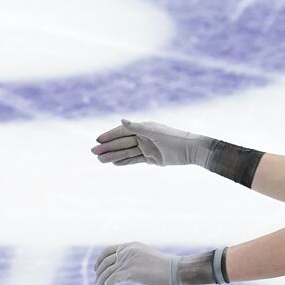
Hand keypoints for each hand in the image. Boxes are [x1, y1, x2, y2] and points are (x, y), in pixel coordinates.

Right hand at [91, 119, 212, 166]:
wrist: (191, 150)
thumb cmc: (174, 138)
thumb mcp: (154, 132)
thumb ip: (137, 127)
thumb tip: (122, 119)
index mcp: (144, 128)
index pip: (122, 131)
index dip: (110, 135)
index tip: (98, 139)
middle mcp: (144, 137)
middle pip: (122, 143)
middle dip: (108, 147)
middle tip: (93, 152)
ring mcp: (147, 148)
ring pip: (126, 153)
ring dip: (113, 156)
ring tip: (100, 160)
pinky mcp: (152, 158)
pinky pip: (135, 160)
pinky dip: (125, 162)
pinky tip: (114, 164)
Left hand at [93, 242, 181, 284]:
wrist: (175, 268)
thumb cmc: (164, 266)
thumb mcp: (146, 257)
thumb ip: (134, 259)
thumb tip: (126, 271)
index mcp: (130, 246)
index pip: (108, 250)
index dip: (100, 259)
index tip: (96, 268)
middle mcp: (127, 251)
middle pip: (105, 262)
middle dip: (99, 273)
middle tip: (97, 282)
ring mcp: (129, 261)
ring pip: (107, 271)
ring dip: (100, 281)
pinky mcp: (131, 271)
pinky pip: (113, 279)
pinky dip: (107, 284)